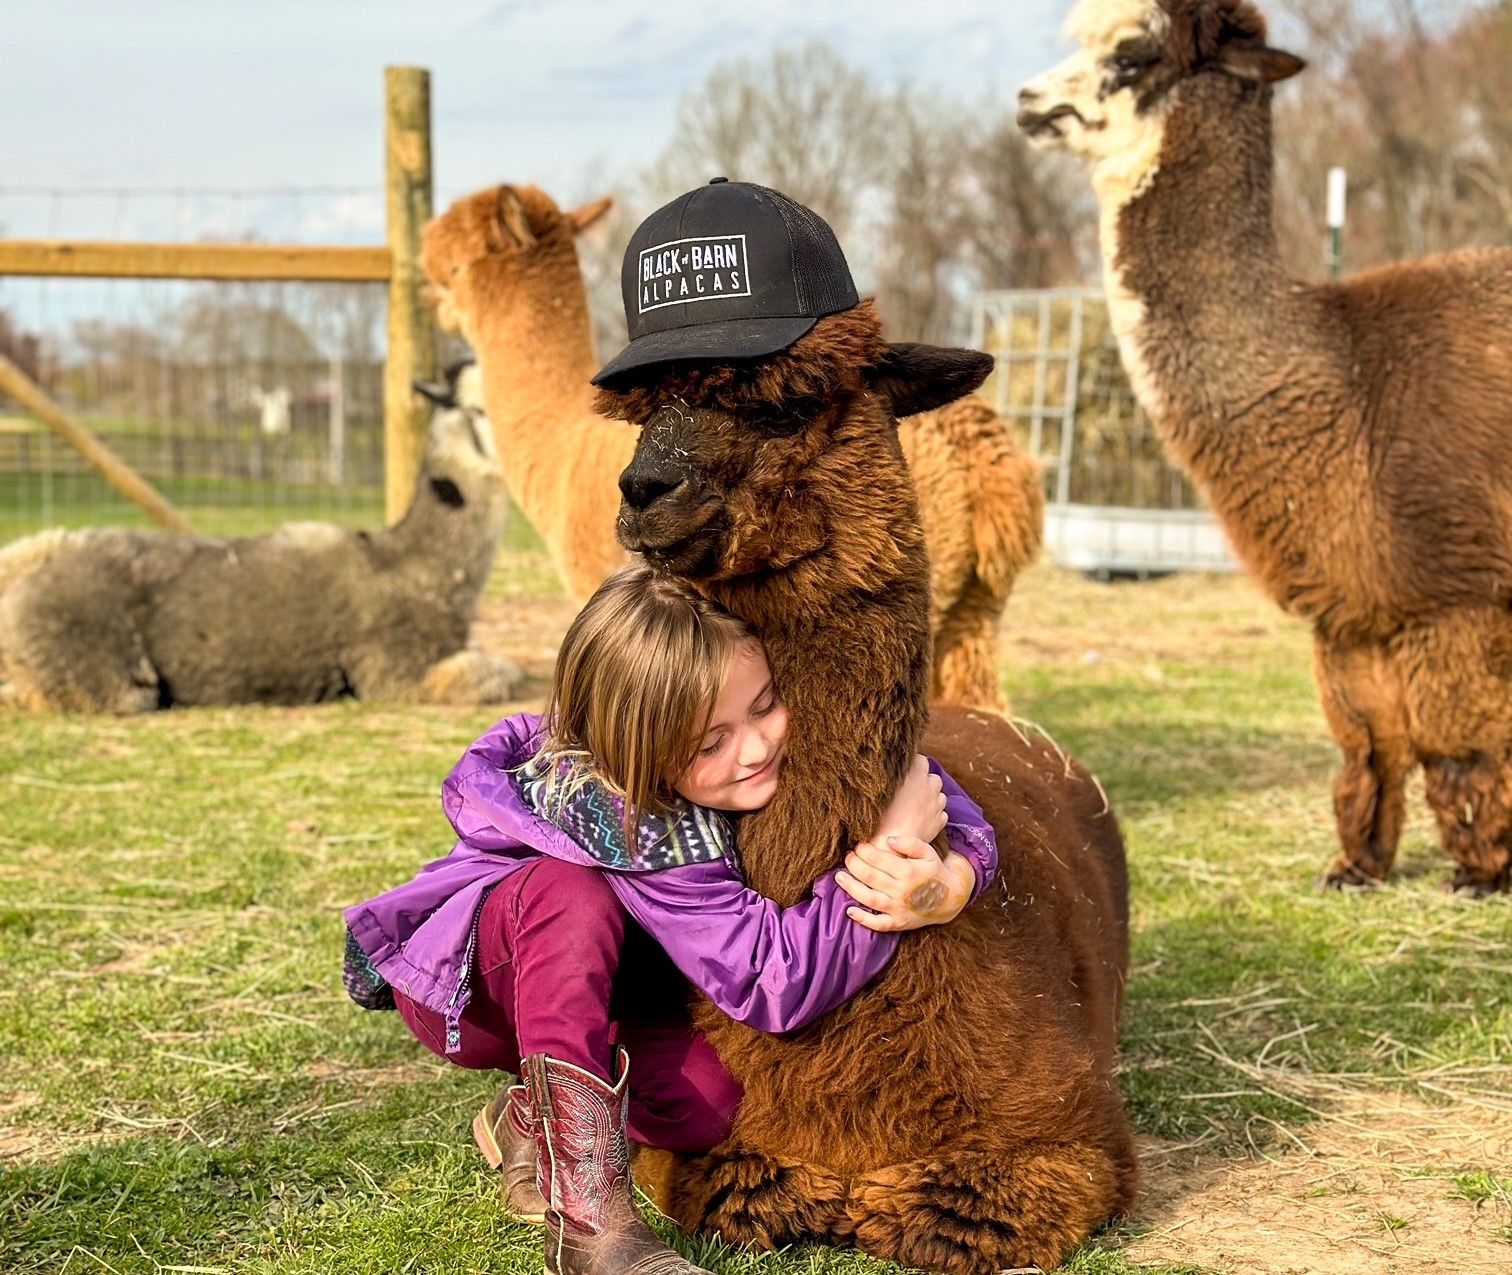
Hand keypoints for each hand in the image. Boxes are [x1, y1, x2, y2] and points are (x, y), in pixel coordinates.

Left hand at [836, 837, 975, 932]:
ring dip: (851, 887)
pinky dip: (863, 919)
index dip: (864, 850)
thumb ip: (910, 843)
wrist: (951, 899)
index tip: (858, 845)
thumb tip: (888, 839)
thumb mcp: (928, 852)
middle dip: (854, 865)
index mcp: (909, 871)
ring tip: (839, 877)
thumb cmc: (934, 871)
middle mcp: (902, 891)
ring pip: (869, 898)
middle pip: (870, 876)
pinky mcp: (898, 923)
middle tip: (848, 857)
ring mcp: (899, 909)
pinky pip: (878, 924)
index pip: (878, 859)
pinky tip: (850, 911)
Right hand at [872, 754, 947, 845]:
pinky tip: (920, 818)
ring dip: (930, 797)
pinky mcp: (940, 821)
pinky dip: (933, 813)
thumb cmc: (879, 815)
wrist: (889, 846)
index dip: (911, 765)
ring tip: (915, 806)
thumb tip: (890, 764)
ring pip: (939, 794)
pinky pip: (940, 812)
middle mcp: (931, 785)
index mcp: (916, 772)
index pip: (920, 759)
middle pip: (932, 777)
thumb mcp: (879, 787)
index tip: (902, 772)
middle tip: (908, 790)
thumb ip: (889, 772)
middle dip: (923, 781)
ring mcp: (937, 804)